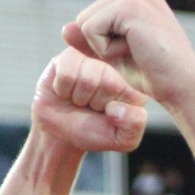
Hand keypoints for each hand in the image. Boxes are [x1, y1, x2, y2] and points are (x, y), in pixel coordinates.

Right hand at [32, 48, 147, 154]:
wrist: (60, 131)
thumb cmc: (92, 130)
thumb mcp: (121, 138)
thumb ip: (133, 126)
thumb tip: (116, 107)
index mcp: (134, 80)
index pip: (129, 90)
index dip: (113, 108)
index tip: (108, 112)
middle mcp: (116, 63)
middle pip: (109, 82)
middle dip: (96, 102)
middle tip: (91, 105)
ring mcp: (92, 56)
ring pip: (87, 78)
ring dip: (79, 97)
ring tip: (79, 98)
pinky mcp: (69, 56)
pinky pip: (67, 73)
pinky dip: (63, 89)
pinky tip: (66, 90)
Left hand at [63, 0, 194, 107]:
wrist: (179, 85)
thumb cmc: (150, 72)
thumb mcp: (111, 54)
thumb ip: (89, 39)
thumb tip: (65, 27)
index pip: (91, 15)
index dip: (102, 42)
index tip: (133, 49)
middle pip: (85, 17)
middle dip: (101, 44)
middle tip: (134, 52)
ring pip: (85, 23)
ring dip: (103, 47)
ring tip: (135, 50)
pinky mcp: (131, 5)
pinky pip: (91, 30)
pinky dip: (106, 49)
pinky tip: (133, 50)